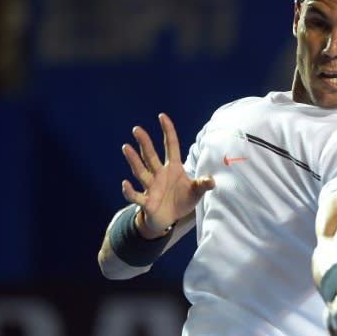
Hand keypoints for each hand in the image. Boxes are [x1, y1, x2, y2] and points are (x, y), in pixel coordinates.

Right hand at [121, 113, 213, 236]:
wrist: (170, 219)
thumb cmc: (182, 200)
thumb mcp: (196, 192)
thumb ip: (202, 184)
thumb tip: (211, 181)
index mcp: (173, 168)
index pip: (170, 146)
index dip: (168, 132)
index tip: (162, 116)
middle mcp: (159, 174)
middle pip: (150, 156)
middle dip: (144, 143)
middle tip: (137, 129)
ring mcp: (151, 187)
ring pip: (141, 171)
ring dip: (134, 160)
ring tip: (126, 147)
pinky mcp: (146, 202)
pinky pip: (136, 196)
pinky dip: (129, 191)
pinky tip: (125, 184)